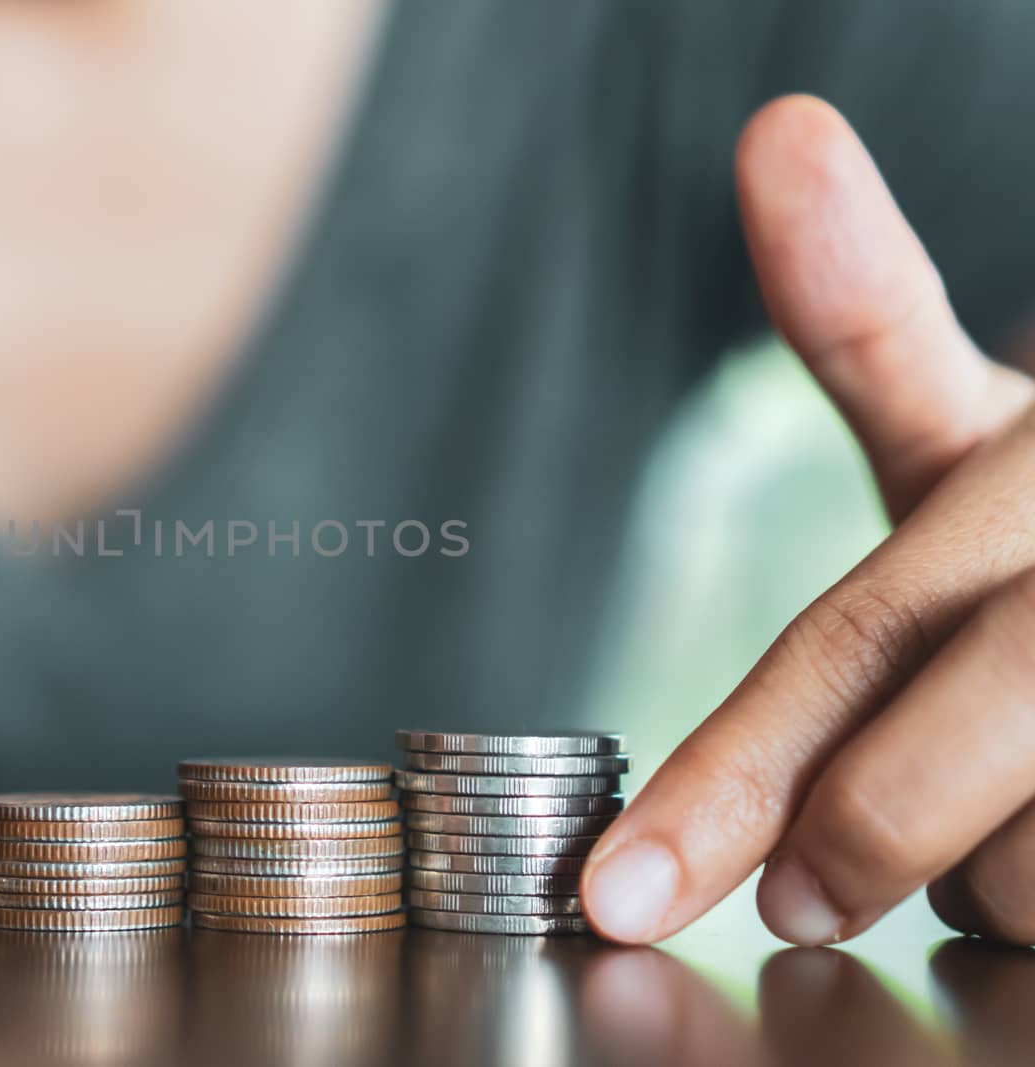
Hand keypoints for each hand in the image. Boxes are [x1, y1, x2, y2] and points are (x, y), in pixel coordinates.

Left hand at [581, 96, 1034, 945]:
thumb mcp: (984, 435)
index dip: (724, 777)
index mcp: (1032, 476)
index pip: (851, 638)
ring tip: (1022, 806)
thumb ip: (872, 327)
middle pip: (942, 766)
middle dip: (864, 838)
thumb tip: (775, 134)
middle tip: (800, 897)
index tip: (612, 889)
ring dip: (999, 876)